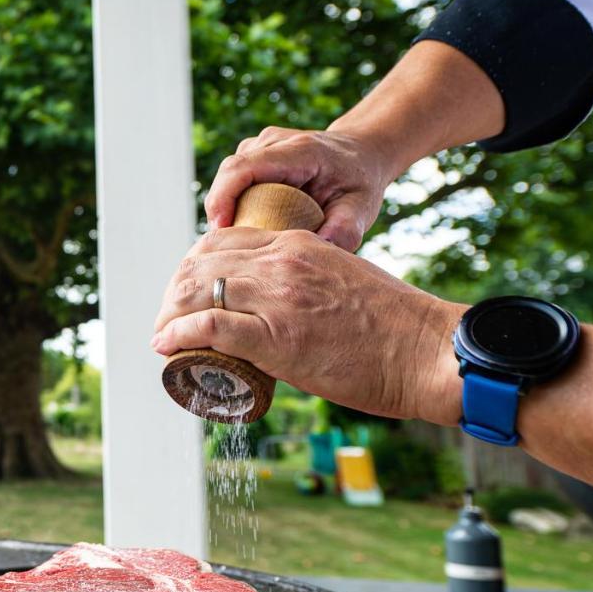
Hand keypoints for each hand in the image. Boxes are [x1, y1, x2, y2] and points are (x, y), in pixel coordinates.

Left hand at [150, 228, 464, 424]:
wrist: (428, 349)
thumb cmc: (395, 328)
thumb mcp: (343, 282)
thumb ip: (307, 284)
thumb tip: (282, 309)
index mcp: (298, 243)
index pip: (224, 242)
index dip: (194, 268)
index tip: (187, 294)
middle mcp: (281, 261)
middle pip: (200, 263)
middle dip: (174, 293)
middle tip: (168, 322)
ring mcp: (277, 297)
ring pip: (196, 291)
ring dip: (169, 315)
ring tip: (164, 339)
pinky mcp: (275, 336)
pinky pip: (208, 326)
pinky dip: (177, 335)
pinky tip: (166, 346)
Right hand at [204, 127, 396, 252]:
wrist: (362, 153)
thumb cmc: (360, 181)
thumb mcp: (362, 206)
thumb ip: (345, 230)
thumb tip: (318, 252)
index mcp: (299, 150)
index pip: (244, 168)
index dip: (223, 198)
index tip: (221, 231)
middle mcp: (273, 141)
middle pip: (228, 174)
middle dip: (220, 211)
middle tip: (228, 248)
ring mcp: (260, 145)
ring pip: (227, 179)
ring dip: (227, 210)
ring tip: (241, 241)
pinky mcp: (253, 156)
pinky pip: (233, 183)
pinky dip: (234, 207)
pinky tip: (248, 229)